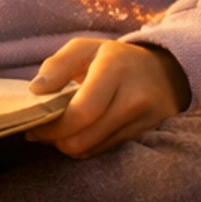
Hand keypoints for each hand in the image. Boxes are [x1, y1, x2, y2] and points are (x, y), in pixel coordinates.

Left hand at [26, 37, 188, 157]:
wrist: (166, 74)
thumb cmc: (117, 59)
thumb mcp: (86, 48)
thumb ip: (56, 65)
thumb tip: (34, 92)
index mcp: (115, 69)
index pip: (81, 112)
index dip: (52, 126)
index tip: (34, 125)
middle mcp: (133, 99)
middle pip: (83, 139)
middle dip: (55, 140)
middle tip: (41, 131)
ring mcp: (142, 122)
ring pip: (91, 150)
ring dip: (68, 145)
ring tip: (59, 130)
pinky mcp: (143, 138)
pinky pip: (103, 152)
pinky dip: (85, 147)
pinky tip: (79, 133)